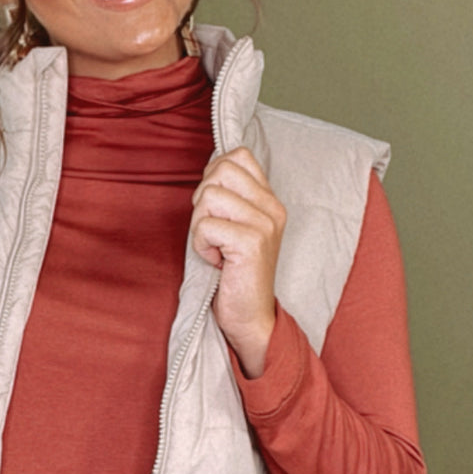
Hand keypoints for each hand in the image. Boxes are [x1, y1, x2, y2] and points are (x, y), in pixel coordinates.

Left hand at [190, 146, 286, 377]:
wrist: (250, 318)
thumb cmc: (234, 273)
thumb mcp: (234, 227)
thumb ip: (230, 197)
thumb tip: (210, 168)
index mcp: (270, 201)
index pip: (238, 155)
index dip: (213, 175)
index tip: (215, 209)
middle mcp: (272, 208)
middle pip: (221, 169)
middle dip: (203, 200)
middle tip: (213, 231)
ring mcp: (264, 224)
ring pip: (209, 195)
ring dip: (200, 226)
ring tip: (215, 248)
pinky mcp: (251, 243)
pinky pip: (206, 225)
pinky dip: (201, 245)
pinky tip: (216, 261)